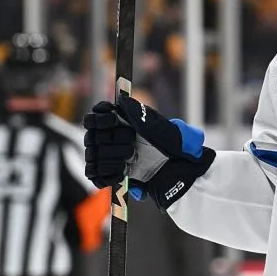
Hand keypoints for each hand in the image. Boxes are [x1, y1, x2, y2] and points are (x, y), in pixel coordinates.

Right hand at [82, 95, 215, 207]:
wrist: (184, 173)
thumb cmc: (178, 147)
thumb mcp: (164, 127)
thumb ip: (142, 114)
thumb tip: (122, 100)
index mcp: (125, 122)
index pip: (96, 115)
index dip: (99, 117)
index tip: (112, 120)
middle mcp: (115, 137)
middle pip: (92, 136)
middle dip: (112, 141)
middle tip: (132, 146)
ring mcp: (112, 156)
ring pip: (92, 155)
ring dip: (111, 158)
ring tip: (131, 160)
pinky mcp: (112, 175)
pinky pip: (95, 174)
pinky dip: (107, 174)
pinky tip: (122, 173)